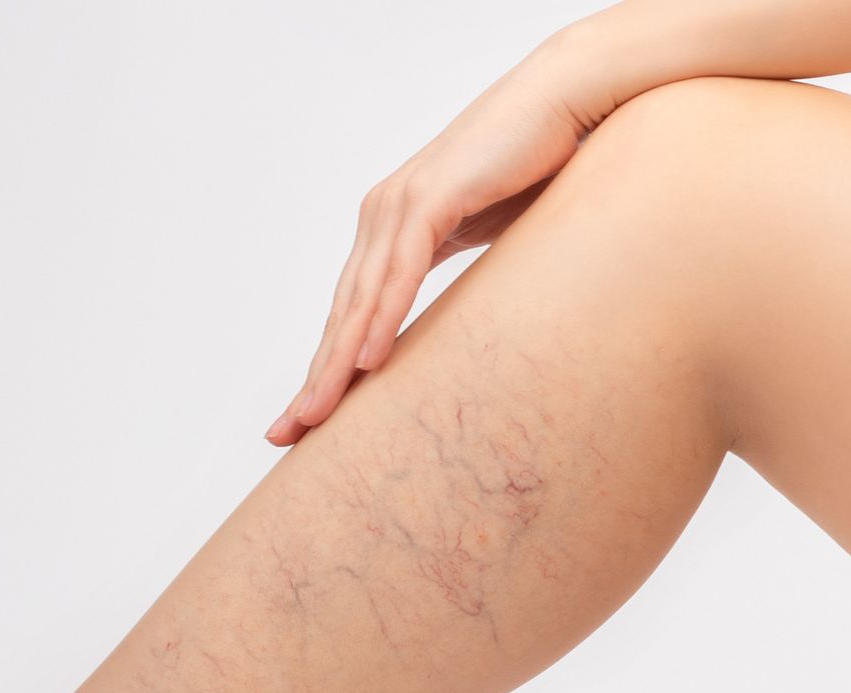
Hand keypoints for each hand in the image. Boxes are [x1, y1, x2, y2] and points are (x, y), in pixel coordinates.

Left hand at [266, 26, 617, 445]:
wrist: (564, 101)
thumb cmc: (533, 167)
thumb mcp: (484, 239)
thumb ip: (454, 274)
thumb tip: (454, 328)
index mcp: (390, 231)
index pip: (352, 313)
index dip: (329, 368)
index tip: (306, 421)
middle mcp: (383, 218)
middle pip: (343, 314)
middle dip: (315, 378)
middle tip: (286, 434)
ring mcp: (401, 205)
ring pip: (362, 300)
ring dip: (337, 362)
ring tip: (315, 413)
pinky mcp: (431, 197)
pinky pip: (401, 270)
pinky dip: (382, 317)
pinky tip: (367, 360)